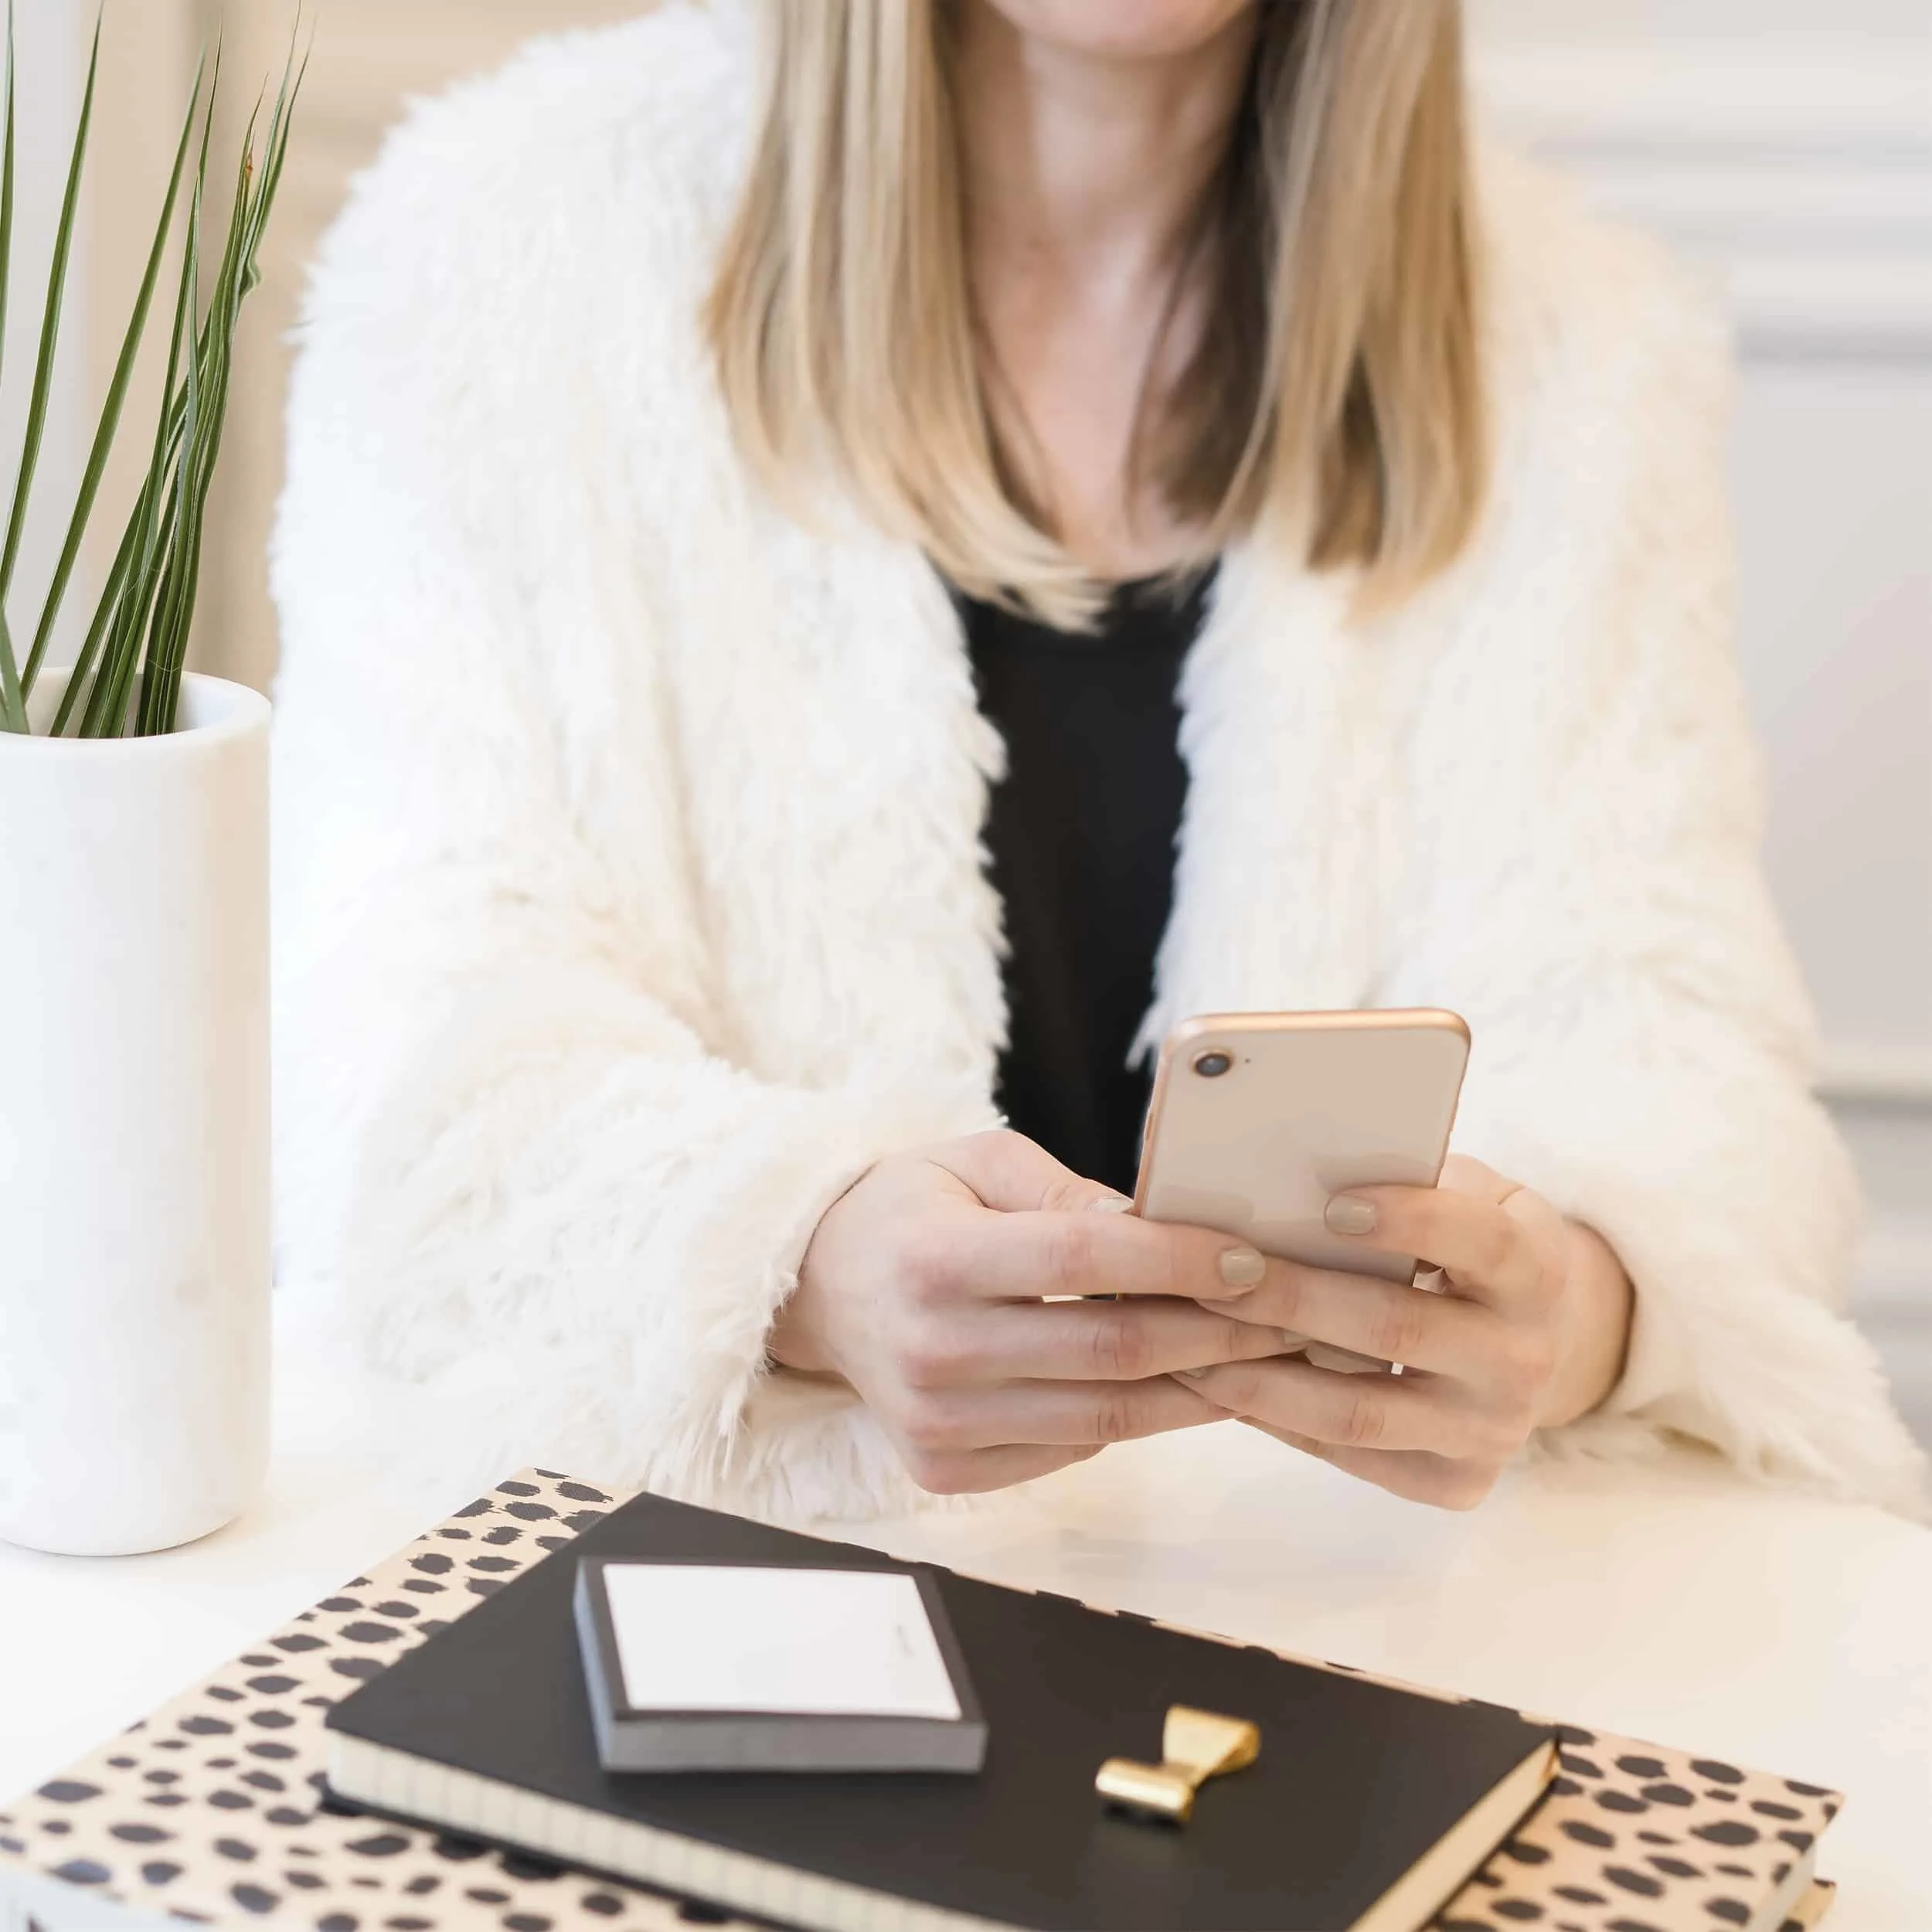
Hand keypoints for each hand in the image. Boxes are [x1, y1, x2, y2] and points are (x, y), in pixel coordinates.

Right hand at [771, 1130, 1292, 1494]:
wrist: (820, 1294)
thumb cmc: (914, 1211)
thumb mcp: (976, 1162)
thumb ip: (1064, 1190)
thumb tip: (1159, 1223)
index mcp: (934, 1261)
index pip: (1083, 1258)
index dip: (1178, 1258)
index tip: (1253, 1254)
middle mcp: (931, 1351)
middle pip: (1111, 1350)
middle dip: (1219, 1331)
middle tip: (1292, 1313)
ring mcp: (938, 1425)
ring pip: (1106, 1418)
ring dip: (1200, 1389)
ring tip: (1265, 1358)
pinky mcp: (948, 1471)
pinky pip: (1073, 1451)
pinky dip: (1140, 1420)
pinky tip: (1191, 1388)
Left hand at [1177, 1156, 1633, 1508]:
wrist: (1527, 1344)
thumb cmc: (1462, 1248)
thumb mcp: (1461, 1196)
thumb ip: (1400, 1172)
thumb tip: (1267, 1153)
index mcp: (1535, 1268)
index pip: (1479, 1240)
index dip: (1410, 1219)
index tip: (1331, 1203)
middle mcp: (1525, 1356)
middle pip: (1398, 1326)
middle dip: (1293, 1297)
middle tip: (1213, 1273)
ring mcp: (1493, 1429)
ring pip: (1360, 1411)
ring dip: (1261, 1377)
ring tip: (1186, 1346)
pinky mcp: (1456, 1482)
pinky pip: (1350, 1455)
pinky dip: (1276, 1420)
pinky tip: (1217, 1387)